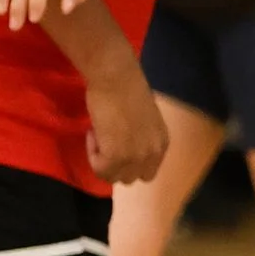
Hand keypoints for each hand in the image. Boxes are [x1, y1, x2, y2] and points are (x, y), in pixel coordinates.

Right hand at [85, 63, 167, 184]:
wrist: (116, 77)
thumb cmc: (127, 89)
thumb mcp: (144, 120)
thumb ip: (141, 138)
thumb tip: (125, 146)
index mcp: (162, 144)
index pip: (147, 171)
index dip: (129, 161)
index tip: (116, 143)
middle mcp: (153, 154)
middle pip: (131, 178)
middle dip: (116, 165)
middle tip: (106, 142)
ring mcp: (136, 158)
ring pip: (114, 178)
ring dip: (103, 161)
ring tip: (100, 135)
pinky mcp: (116, 158)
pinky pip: (99, 170)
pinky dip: (92, 154)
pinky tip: (94, 132)